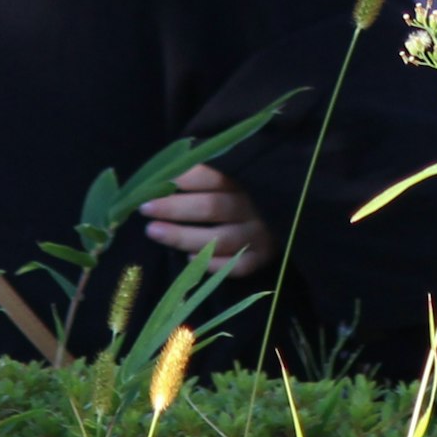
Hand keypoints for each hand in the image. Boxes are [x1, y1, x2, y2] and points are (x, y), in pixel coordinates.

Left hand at [141, 163, 275, 278]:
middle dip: (175, 208)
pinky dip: (213, 264)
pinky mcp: (263, 258)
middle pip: (212, 207)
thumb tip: (165, 170)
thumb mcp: (232, 173)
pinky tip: (189, 259)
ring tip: (153, 231)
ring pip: (219, 239)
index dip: (184, 179)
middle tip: (145, 209)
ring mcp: (260, 234)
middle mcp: (253, 207)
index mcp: (245, 180)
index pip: (213, 177)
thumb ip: (204, 172)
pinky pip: (238, 266)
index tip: (156, 183)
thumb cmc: (245, 191)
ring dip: (183, 236)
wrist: (291, 214)